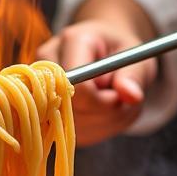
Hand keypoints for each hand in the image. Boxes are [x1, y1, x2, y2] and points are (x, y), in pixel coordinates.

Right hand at [36, 0, 157, 145]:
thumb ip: (134, 75)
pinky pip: (71, 134)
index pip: (79, 85)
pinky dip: (95, 130)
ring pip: (72, 126)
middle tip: (120, 100)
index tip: (120, 97)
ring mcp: (41, 88)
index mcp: (72, 41)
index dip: (104, 100)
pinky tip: (103, 114)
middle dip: (103, 113)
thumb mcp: (134, 56)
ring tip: (113, 103)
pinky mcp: (44, 109)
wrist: (104, 50)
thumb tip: (132, 96)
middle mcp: (49, 64)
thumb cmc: (119, 50)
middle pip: (72, 109)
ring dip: (102, 123)